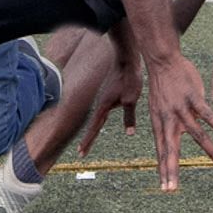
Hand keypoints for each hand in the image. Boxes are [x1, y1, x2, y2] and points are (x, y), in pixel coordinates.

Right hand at [78, 27, 143, 156]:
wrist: (125, 59)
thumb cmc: (128, 78)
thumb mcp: (131, 99)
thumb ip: (129, 117)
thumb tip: (129, 133)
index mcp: (104, 106)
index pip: (94, 128)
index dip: (88, 141)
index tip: (81, 153)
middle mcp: (101, 104)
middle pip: (94, 125)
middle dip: (88, 139)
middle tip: (81, 152)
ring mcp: (104, 98)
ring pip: (98, 118)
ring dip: (93, 130)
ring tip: (88, 141)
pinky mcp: (108, 93)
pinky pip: (103, 110)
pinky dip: (100, 120)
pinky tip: (100, 121)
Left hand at [144, 50, 212, 191]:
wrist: (162, 61)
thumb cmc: (163, 85)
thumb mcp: (159, 109)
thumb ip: (167, 125)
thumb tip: (176, 138)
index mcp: (160, 124)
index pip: (161, 152)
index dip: (164, 170)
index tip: (166, 188)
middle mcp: (168, 120)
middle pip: (171, 150)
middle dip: (172, 170)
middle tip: (173, 189)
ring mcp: (181, 109)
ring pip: (196, 135)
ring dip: (211, 152)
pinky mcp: (193, 97)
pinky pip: (207, 115)